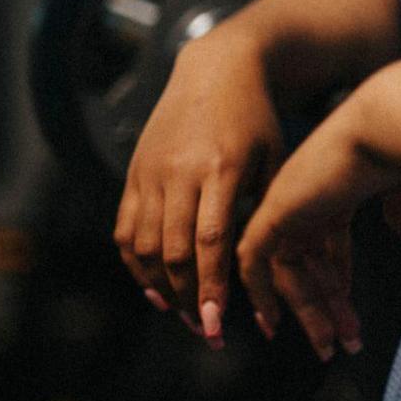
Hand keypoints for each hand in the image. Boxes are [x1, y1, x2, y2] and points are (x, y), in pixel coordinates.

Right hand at [114, 32, 283, 345]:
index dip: (211, 286)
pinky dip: (134, 265)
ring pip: (142, 245)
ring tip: (184, 314)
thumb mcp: (275, 158)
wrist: (216, 69)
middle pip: (172, 250)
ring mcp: (151, 172)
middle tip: (205, 331)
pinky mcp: (134, 172)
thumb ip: (267, 209)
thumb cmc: (257, 119)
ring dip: (160, 287)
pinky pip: (124, 229)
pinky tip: (154, 288)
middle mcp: (179, 172)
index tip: (217, 324)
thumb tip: (266, 268)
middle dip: (188, 298)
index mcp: (221, 168)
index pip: (209, 241)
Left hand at [235, 102, 400, 360]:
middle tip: (334, 344)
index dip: (335, 276)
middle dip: (322, 306)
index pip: (329, 239)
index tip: (343, 308)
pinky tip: (273, 324)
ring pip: (285, 269)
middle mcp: (308, 192)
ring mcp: (289, 200)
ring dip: (306, 312)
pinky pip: (255, 262)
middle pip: (306, 260)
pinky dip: (261, 293)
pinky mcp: (275, 211)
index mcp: (339, 183)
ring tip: (328, 348)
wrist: (392, 126)